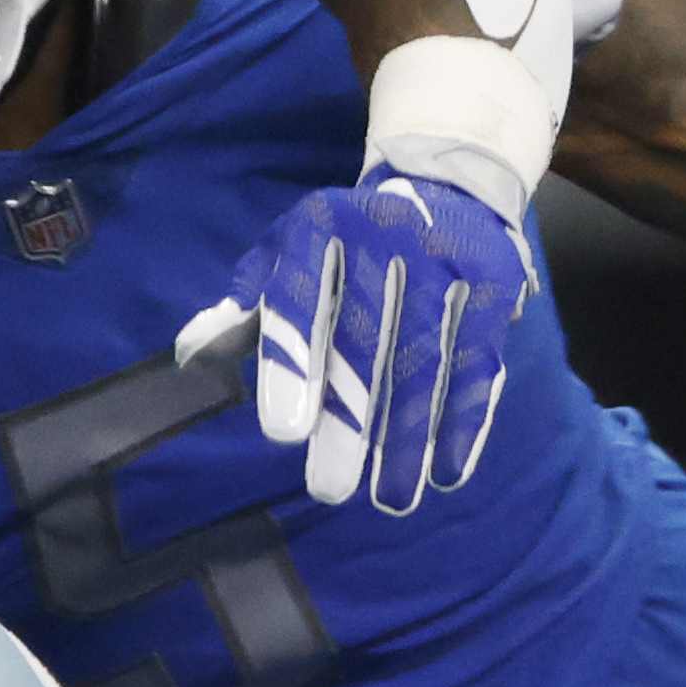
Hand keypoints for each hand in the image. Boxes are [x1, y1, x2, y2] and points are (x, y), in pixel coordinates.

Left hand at [179, 171, 528, 513]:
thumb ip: (245, 305)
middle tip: (330, 490)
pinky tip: (447, 472)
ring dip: (410, 437)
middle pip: (364, 341)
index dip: (290, 366)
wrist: (446, 186)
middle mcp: (385, 236)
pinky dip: (465, 421)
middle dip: (349, 422)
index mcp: (321, 226)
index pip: (298, 299)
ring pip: (425, 361)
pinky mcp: (494, 285)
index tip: (284, 435)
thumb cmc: (348, 241)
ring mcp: (445, 260)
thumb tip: (192, 353)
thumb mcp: (289, 253)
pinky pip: (478, 362)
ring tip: (392, 500)